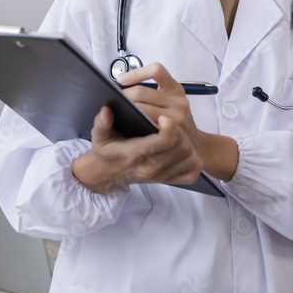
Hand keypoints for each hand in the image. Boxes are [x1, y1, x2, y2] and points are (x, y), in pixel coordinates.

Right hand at [71, 104, 203, 193]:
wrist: (105, 174)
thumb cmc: (105, 152)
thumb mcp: (99, 136)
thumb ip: (101, 123)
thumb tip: (106, 111)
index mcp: (135, 154)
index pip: (166, 140)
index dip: (169, 125)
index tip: (162, 118)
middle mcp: (150, 168)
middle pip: (182, 147)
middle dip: (179, 131)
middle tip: (170, 124)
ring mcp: (160, 176)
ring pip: (189, 158)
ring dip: (187, 144)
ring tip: (176, 135)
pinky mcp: (166, 181)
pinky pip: (191, 173)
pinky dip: (193, 162)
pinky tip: (183, 152)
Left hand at [116, 62, 200, 146]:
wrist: (191, 142)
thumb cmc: (171, 117)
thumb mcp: (168, 98)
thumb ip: (150, 90)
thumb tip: (121, 80)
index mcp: (175, 87)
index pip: (156, 70)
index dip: (136, 73)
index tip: (121, 79)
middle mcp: (178, 101)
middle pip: (142, 92)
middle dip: (124, 95)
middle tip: (113, 100)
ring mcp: (177, 118)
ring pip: (141, 109)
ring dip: (126, 109)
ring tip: (116, 111)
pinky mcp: (172, 133)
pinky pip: (146, 125)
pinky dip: (134, 122)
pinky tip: (127, 124)